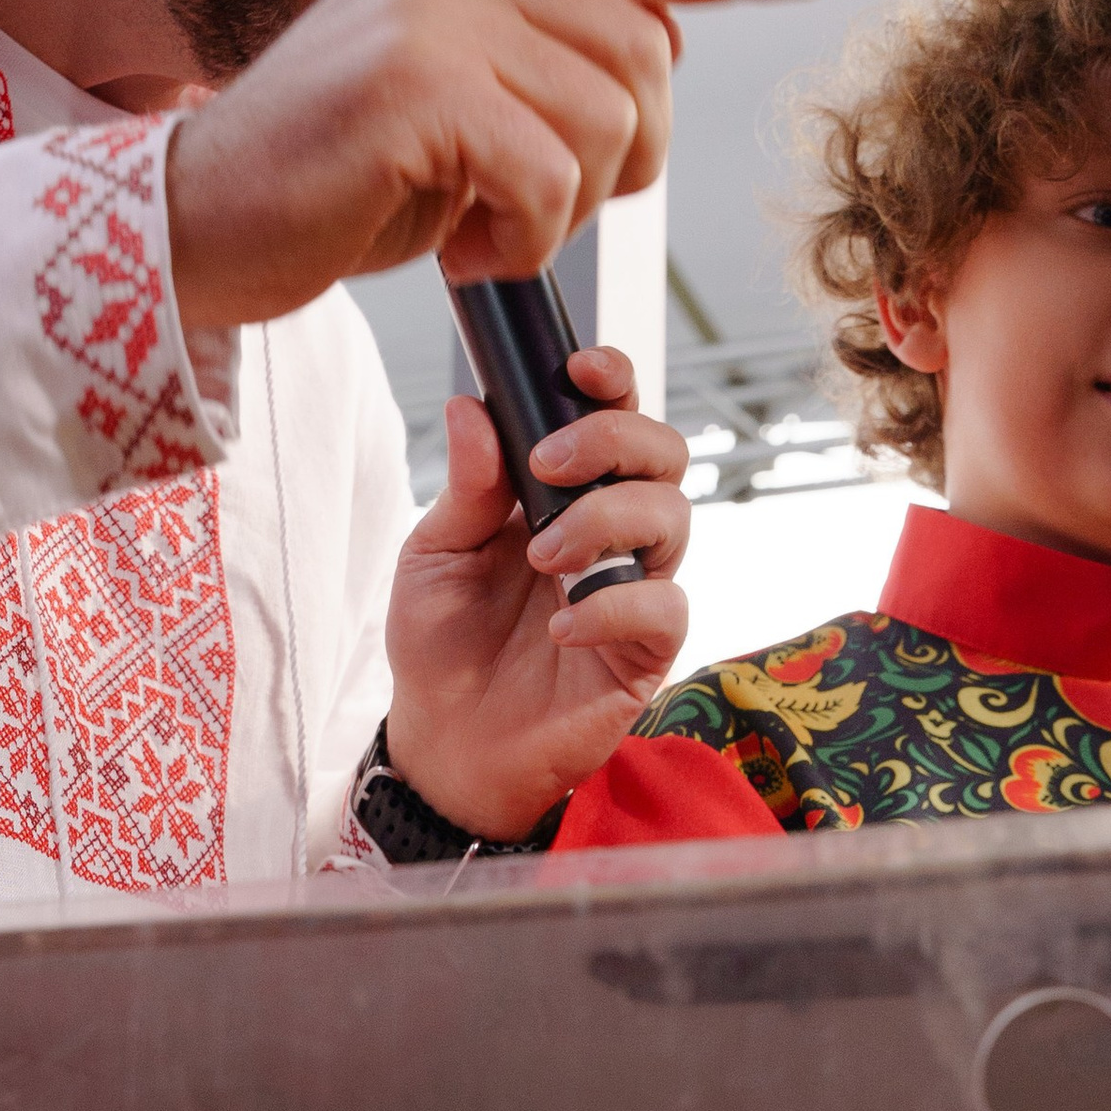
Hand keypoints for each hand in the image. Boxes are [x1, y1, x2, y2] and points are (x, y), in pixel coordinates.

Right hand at [165, 0, 840, 329]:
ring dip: (565, 211)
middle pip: (643, 63)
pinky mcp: (414, 88)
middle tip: (537, 209)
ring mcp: (432, 18)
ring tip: (482, 224)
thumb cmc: (331, 183)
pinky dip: (522, 237)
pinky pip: (546, 177)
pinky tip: (460, 244)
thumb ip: (540, 76)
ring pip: (604, 124)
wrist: (205, 224)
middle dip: (623, 163)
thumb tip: (647, 63)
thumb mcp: (457, 117)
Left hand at [381, 343, 690, 837]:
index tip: (579, 369)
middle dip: (615, 440)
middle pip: (664, 452)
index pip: (614, 418)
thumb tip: (474, 405)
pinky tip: (561, 627)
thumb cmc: (443, 642)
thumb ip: (468, 486)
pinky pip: (665, 607)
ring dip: (607, 521)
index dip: (613, 382)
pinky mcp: (648, 649)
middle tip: (549, 466)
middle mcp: (612, 531)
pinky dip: (614, 607)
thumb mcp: (435, 553)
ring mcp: (635, 586)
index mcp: (563, 493)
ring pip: (674, 517)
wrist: (448, 741)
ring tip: (542, 558)